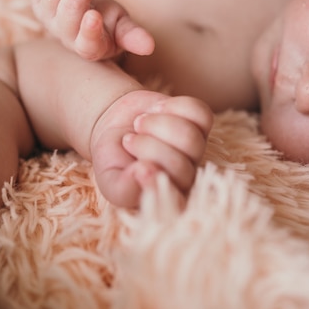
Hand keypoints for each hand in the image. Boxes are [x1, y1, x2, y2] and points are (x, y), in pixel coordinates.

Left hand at [30, 0, 154, 59]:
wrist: (87, 11)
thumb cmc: (108, 21)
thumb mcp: (124, 27)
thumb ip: (133, 35)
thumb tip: (149, 46)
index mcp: (90, 47)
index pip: (87, 42)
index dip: (89, 30)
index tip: (94, 16)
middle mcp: (64, 34)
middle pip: (70, 6)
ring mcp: (47, 17)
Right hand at [90, 90, 212, 207]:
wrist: (115, 125)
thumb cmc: (113, 158)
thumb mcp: (109, 179)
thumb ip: (123, 188)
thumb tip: (145, 174)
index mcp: (166, 198)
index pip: (177, 202)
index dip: (158, 183)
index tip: (139, 167)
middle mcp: (185, 177)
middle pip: (181, 165)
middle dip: (148, 147)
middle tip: (129, 140)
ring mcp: (195, 150)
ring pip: (191, 138)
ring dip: (158, 124)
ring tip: (140, 124)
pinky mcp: (199, 124)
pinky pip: (199, 113)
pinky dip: (174, 106)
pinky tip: (157, 110)